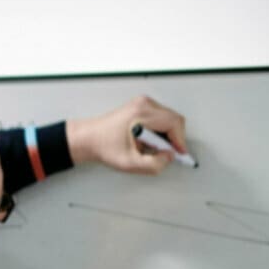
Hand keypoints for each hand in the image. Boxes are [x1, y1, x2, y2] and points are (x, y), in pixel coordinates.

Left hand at [69, 95, 189, 174]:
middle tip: (165, 154)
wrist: (88, 139)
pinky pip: (161, 119)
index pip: (174, 123)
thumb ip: (153, 164)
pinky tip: (148, 142)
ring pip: (169, 119)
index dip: (180, 140)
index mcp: (142, 113)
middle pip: (174, 120)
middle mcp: (144, 104)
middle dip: (173, 139)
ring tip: (151, 148)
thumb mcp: (128, 163)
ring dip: (166, 136)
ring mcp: (143, 104)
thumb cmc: (103, 146)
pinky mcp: (142, 107)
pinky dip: (160, 132)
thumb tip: (168, 157)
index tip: (180, 153)